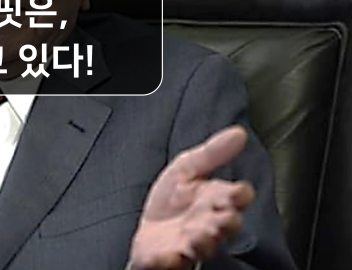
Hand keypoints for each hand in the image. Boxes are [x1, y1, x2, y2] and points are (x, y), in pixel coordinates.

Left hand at [129, 126, 254, 269]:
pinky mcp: (168, 259)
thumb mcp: (187, 168)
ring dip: (202, 242)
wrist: (149, 231)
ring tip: (196, 236)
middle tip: (225, 218)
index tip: (239, 192)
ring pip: (203, 246)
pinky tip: (166, 255)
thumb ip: (212, 153)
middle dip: (226, 223)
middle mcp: (207, 225)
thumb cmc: (173, 201)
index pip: (235, 198)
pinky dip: (168, 261)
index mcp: (215, 201)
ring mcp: (189, 244)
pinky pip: (170, 263)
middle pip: (225, 226)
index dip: (238, 196)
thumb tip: (239, 132)